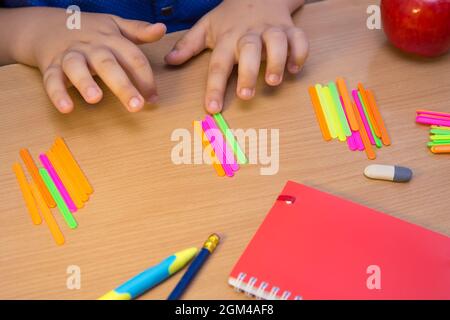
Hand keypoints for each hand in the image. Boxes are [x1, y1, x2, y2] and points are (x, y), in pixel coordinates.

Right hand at [6, 7, 165, 112]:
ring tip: (95, 99)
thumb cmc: (89, 31)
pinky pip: (51, 80)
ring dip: (85, 83)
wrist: (46, 25)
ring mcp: (70, 56)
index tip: (154, 98)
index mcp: (110, 39)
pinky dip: (57, 94)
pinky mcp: (51, 67)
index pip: (132, 57)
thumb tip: (161, 29)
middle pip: (108, 64)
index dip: (145, 78)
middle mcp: (91, 47)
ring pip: (77, 68)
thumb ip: (138, 30)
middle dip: (123, 86)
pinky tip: (66, 108)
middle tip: (136, 105)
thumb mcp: (115, 26)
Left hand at [165, 0, 307, 113]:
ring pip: (277, 41)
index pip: (218, 64)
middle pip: (249, 50)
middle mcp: (249, 34)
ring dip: (277, 60)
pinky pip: (300, 38)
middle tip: (245, 95)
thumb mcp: (207, 27)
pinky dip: (300, 52)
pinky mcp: (290, 29)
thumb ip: (189, 45)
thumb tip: (169, 61)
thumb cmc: (230, 18)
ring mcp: (271, 30)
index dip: (214, 87)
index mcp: (227, 38)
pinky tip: (295, 68)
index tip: (212, 108)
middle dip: (248, 72)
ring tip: (274, 81)